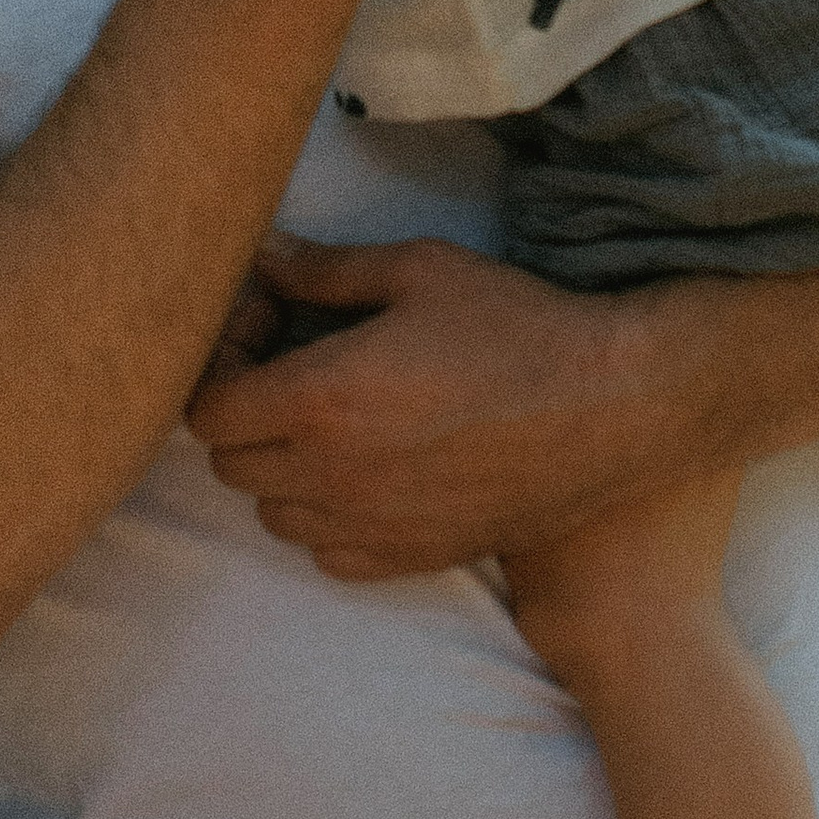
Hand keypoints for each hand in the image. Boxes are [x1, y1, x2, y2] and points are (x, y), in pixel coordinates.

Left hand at [188, 227, 683, 576]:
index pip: (208, 411)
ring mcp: (371, 526)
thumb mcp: (419, 271)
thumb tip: (264, 260)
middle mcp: (334, 474)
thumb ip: (325, 271)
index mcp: (323, 398)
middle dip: (246, 417)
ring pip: (273, 514)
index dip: (222, 371)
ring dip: (283, 472)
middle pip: (230, 464)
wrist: (611, 409)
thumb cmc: (517, 328)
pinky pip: (327, 555)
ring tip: (334, 427)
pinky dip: (329, 521)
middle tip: (294, 376)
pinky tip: (370, 476)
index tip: (261, 341)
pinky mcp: (411, 558)